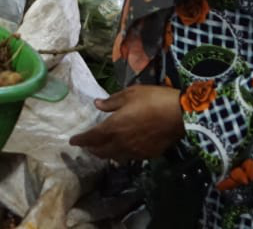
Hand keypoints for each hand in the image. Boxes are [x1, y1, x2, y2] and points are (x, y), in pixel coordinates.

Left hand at [68, 85, 184, 161]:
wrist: (180, 115)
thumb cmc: (152, 100)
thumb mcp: (129, 94)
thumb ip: (111, 102)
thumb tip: (97, 104)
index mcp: (114, 127)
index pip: (92, 137)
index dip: (80, 140)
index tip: (72, 141)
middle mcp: (122, 142)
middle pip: (101, 151)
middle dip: (91, 149)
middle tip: (86, 146)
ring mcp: (136, 151)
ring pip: (115, 156)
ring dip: (106, 154)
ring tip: (102, 149)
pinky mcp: (148, 154)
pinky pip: (130, 157)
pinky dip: (121, 155)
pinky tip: (123, 150)